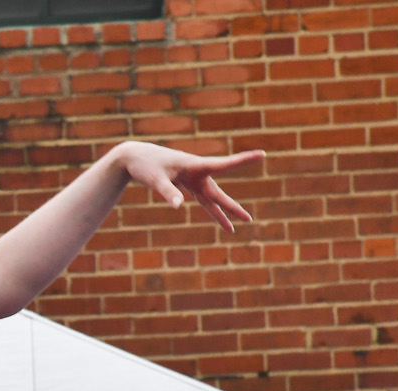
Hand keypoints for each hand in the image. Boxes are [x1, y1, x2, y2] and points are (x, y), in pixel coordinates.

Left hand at [116, 142, 264, 232]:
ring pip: (210, 199)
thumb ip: (168, 192)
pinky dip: (209, 209)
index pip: (223, 164)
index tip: (262, 154)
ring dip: (221, 213)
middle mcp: (197, 173)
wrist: (134, 157)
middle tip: (248, 219)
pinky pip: (201, 199)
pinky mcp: (186, 183)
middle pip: (217, 193)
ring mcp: (192, 179)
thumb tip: (179, 207)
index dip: (243, 160)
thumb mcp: (155, 179)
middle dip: (232, 207)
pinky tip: (218, 217)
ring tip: (232, 229)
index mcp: (194, 165)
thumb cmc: (145, 165)